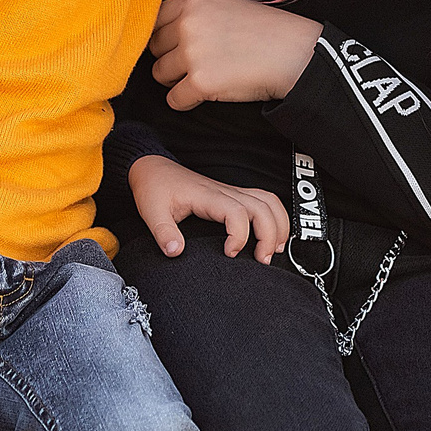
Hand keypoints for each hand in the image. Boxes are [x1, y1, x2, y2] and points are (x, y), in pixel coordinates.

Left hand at [128, 155, 289, 262]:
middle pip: (262, 207)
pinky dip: (275, 217)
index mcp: (207, 195)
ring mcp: (231, 192)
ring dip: (278, 225)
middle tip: (262, 261)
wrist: (153, 169)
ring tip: (274, 250)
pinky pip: (263, 200)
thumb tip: (176, 252)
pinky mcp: (233, 195)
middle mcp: (224, 191)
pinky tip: (271, 237)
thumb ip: (163, 233)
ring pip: (268, 201)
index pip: (236, 212)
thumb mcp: (151, 212)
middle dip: (270, 235)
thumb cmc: (155, 188)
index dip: (239, 236)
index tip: (230, 254)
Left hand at [149, 0, 322, 110]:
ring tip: (204, 78)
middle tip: (195, 64)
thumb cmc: (266, 32)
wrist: (294, 54)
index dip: (163, 36)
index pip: (154, 19)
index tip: (175, 46)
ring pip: (160, 74)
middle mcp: (188, 24)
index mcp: (194, 2)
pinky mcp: (200, 82)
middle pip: (154, 48)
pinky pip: (174, 99)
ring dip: (176, 81)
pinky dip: (186, 102)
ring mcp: (192, 53)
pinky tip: (205, 95)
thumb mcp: (227, 6)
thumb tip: (165, 31)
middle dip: (170, 59)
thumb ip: (195, 13)